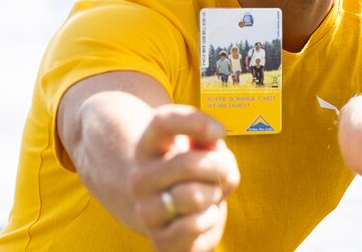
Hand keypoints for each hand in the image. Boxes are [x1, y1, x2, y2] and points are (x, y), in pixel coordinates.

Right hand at [127, 106, 240, 251]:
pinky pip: (195, 226)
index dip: (196, 122)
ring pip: (194, 197)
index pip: (162, 123)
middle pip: (190, 164)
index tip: (219, 131)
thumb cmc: (192, 169)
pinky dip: (211, 220)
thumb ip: (210, 141)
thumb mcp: (200, 146)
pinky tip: (205, 216)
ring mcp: (146, 211)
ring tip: (210, 194)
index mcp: (148, 147)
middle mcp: (140, 179)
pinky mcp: (159, 239)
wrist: (170, 208)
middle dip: (219, 167)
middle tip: (221, 171)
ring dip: (214, 194)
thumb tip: (215, 150)